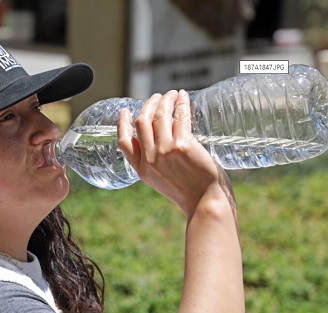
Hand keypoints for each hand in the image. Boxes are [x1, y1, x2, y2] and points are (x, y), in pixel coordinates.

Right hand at [117, 90, 230, 216]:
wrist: (205, 203)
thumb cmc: (190, 193)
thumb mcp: (163, 181)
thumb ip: (158, 163)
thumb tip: (164, 139)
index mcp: (142, 170)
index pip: (124, 142)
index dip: (122, 124)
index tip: (125, 111)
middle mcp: (150, 160)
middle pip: (142, 122)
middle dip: (148, 105)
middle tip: (157, 97)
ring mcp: (165, 152)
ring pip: (159, 116)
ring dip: (165, 100)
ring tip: (172, 94)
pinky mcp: (183, 146)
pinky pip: (180, 117)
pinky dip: (181, 103)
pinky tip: (183, 97)